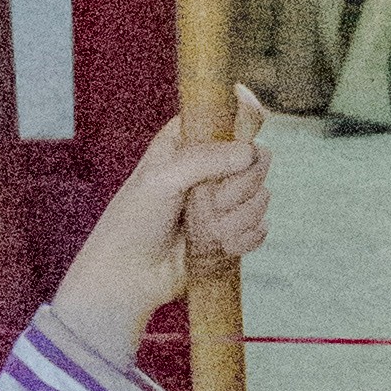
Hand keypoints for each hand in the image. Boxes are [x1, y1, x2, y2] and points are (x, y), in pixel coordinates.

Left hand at [53, 98, 270, 363]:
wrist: (128, 276)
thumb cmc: (134, 221)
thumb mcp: (160, 179)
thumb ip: (205, 159)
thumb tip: (251, 153)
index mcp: (190, 140)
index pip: (232, 115)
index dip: (248, 116)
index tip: (249, 131)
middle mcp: (212, 166)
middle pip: (259, 159)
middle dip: (236, 187)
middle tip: (205, 200)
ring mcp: (225, 200)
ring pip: (262, 197)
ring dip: (232, 219)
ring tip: (200, 230)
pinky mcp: (234, 231)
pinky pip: (260, 229)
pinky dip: (240, 240)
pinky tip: (215, 246)